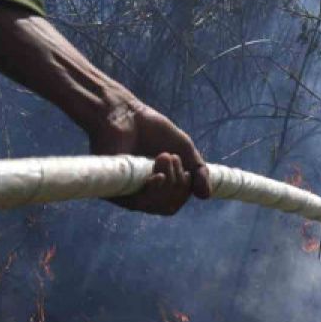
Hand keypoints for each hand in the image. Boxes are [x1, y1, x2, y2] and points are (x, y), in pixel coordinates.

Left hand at [87, 95, 209, 214]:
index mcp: (158, 186)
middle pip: (168, 207)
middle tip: (173, 158)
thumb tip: (205, 196)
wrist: (127, 115)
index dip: (185, 191)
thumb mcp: (184, 150)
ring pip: (155, 206)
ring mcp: (128, 192)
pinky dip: (153, 191)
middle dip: (179, 185)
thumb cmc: (153, 130)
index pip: (175, 203)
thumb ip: (198, 172)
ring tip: (165, 157)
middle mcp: (142, 193)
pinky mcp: (115, 189)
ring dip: (168, 184)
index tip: (187, 171)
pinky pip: (138, 203)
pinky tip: (157, 177)